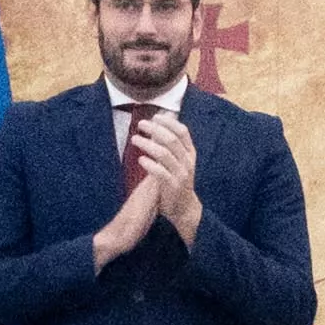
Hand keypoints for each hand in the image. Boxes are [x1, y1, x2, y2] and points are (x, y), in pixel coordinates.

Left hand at [137, 108, 202, 242]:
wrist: (184, 208)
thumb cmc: (177, 180)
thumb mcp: (178, 161)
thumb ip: (170, 144)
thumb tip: (160, 123)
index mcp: (190, 153)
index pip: (182, 131)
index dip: (169, 122)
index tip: (155, 116)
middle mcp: (187, 161)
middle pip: (171, 140)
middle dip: (155, 129)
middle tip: (140, 124)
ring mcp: (181, 174)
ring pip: (164, 154)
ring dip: (148, 144)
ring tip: (134, 139)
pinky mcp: (172, 186)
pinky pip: (160, 172)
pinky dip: (150, 164)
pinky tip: (141, 159)